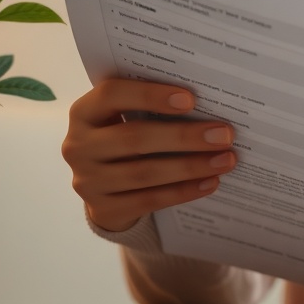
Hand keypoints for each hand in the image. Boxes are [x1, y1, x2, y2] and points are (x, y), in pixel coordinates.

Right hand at [62, 78, 237, 232]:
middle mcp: (78, 146)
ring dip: (191, 166)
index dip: (150, 95)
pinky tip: (210, 182)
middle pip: (134, 139)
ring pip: (144, 173)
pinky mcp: (103, 209)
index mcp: (84, 112)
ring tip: (226, 160)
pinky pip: (148, 200)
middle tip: (225, 134)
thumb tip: (210, 100)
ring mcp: (87, 181)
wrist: (107, 187)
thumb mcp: (127, 117)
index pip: (112, 95)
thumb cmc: (127, 137)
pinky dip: (183, 191)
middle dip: (184, 137)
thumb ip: (153, 107)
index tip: (191, 99)